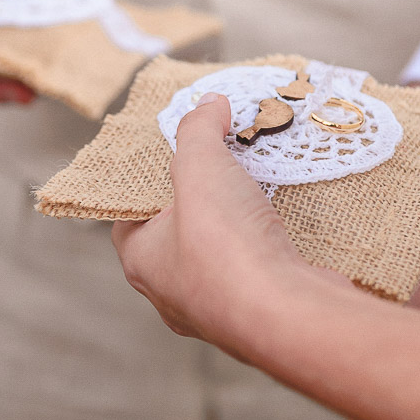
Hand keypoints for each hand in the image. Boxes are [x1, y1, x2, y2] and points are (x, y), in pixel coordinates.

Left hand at [112, 94, 343, 352]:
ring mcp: (216, 311)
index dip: (153, 183)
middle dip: (202, 203)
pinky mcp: (259, 315)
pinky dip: (269, 249)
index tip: (180, 157)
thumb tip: (207, 103)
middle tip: (224, 169)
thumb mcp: (201, 167)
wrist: (288, 312)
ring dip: (239, 228)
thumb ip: (199, 130)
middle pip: (179, 235)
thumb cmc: (226, 244)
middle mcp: (171, 294)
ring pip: (222, 258)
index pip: (131, 215)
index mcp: (142, 262)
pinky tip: (286, 224)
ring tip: (258, 190)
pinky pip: (258, 274)